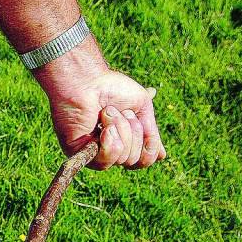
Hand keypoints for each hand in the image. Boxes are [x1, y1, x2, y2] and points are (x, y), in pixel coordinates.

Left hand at [39, 65, 166, 169]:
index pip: (142, 161)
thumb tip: (161, 156)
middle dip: (134, 131)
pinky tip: (103, 127)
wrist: (88, 81)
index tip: (142, 121)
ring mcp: (94, 153)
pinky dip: (110, 141)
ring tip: (107, 113)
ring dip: (121, 130)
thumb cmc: (111, 88)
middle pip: (134, 160)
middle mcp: (108, 150)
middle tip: (120, 110)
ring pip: (123, 158)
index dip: (149, 147)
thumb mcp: (141, 108)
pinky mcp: (80, 153)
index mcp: (123, 141)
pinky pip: (106, 160)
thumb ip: (150, 132)